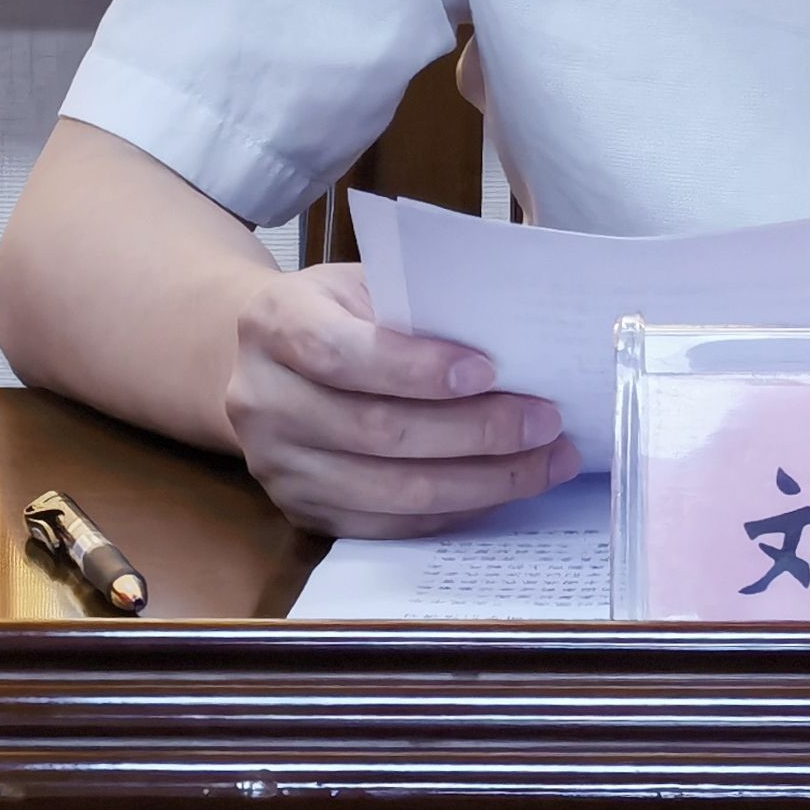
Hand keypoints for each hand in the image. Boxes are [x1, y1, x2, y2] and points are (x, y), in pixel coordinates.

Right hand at [220, 262, 578, 535]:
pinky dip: (456, 511)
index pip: (341, 353)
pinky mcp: (303, 513)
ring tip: (547, 461)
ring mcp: (278, 468)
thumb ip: (418, 304)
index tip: (489, 370)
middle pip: (376, 431)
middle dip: (475, 432)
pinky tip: (504, 490)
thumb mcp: (363, 282)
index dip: (416, 368)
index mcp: (275, 324)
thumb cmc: (335, 311)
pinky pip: (390, 526)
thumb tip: (514, 338)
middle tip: (546, 421)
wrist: (262, 359)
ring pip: (390, 491)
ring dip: (482, 482)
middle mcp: (263, 402)